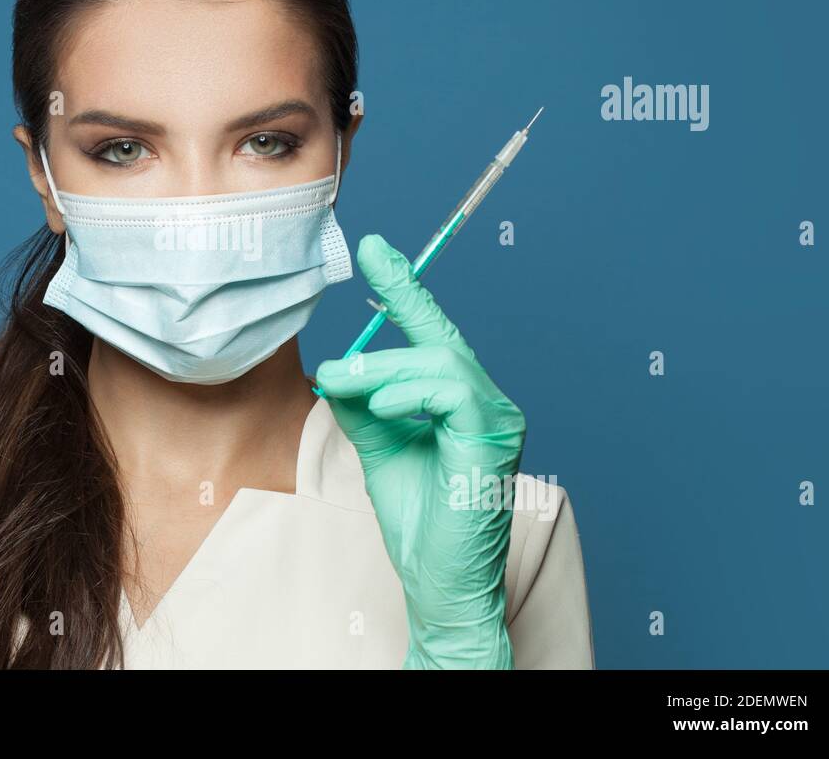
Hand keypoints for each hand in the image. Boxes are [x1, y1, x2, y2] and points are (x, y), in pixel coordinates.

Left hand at [315, 234, 525, 668]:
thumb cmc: (418, 521)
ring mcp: (496, 419)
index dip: (403, 288)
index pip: (431, 332)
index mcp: (459, 399)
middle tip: (332, 365)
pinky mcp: (492, 439)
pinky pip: (452, 392)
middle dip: (385, 329)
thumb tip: (335, 369)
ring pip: (438, 362)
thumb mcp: (378, 448)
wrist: (439, 581)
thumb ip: (362, 406)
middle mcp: (485, 401)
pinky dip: (410, 393)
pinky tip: (381, 406)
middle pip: (435, 340)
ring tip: (342, 387)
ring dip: (382, 371)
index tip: (374, 247)